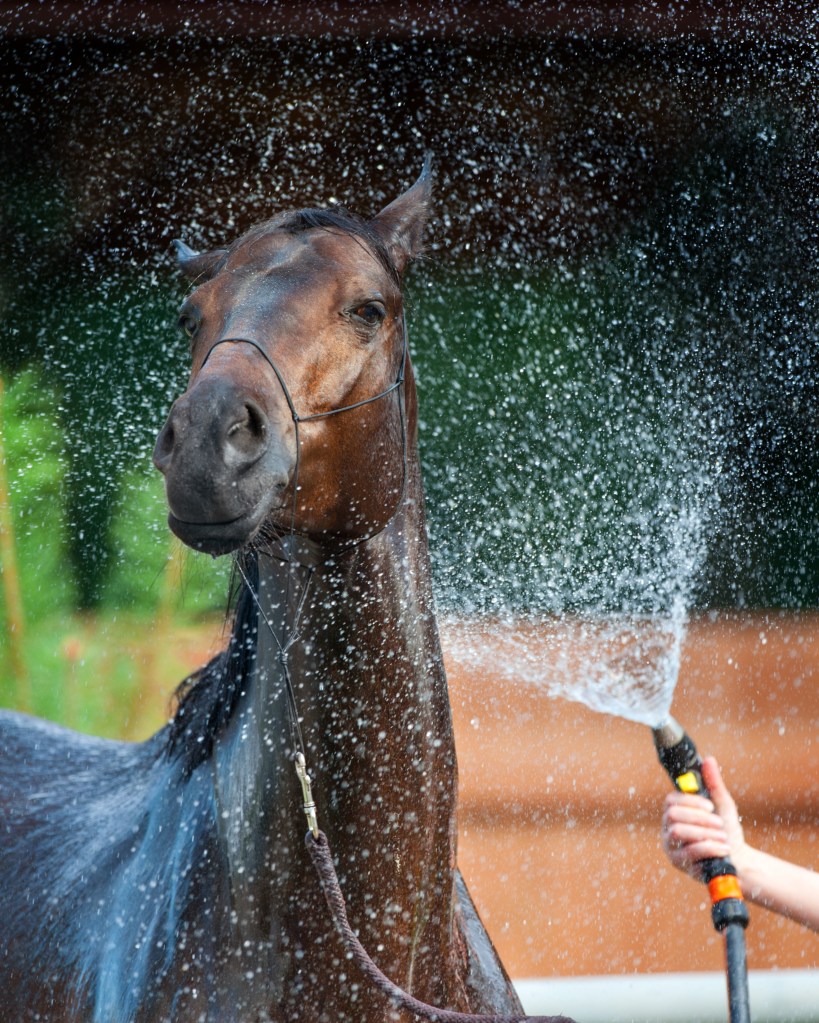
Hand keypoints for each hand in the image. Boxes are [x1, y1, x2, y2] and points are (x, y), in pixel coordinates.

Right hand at [661, 756, 745, 879]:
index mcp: (675, 812)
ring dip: (705, 833)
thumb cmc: (726, 831)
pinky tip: (723, 848)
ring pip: (678, 832)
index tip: (710, 806)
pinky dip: (709, 848)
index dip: (690, 801)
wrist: (738, 860)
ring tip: (723, 837)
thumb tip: (708, 760)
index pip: (671, 800)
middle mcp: (668, 827)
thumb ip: (713, 784)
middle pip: (673, 815)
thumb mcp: (722, 805)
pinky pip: (689, 852)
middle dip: (699, 818)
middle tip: (718, 823)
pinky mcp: (677, 862)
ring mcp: (670, 845)